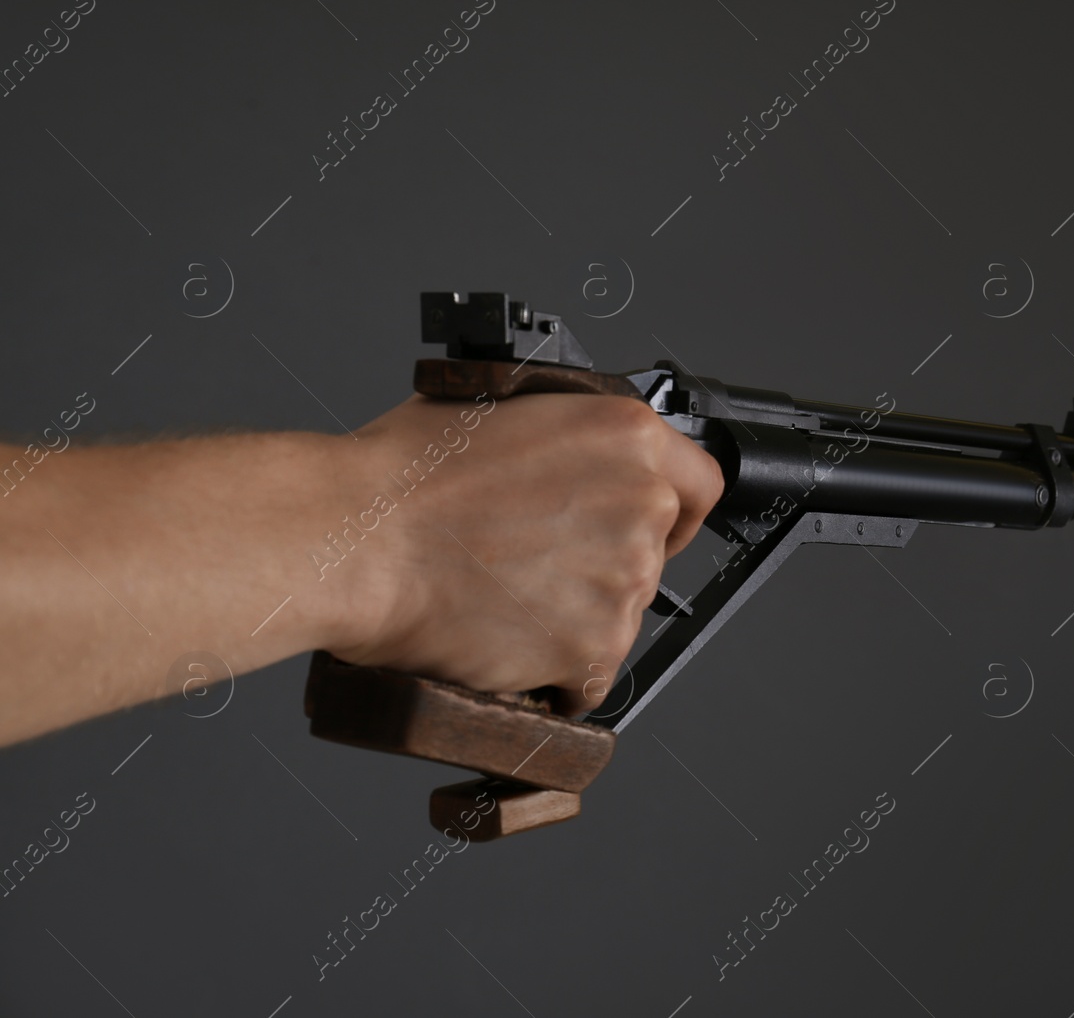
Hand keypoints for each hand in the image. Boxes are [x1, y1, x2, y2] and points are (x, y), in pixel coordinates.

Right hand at [327, 392, 722, 713]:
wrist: (358, 541)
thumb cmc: (404, 474)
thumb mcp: (502, 411)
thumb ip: (567, 438)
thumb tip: (575, 457)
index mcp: (626, 434)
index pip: (700, 484)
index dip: (671, 512)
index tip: (648, 529)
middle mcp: (641, 504)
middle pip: (655, 555)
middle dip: (604, 566)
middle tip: (536, 566)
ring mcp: (623, 580)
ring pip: (621, 617)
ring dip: (575, 618)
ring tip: (503, 599)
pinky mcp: (594, 648)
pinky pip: (589, 677)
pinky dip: (554, 674)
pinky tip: (505, 643)